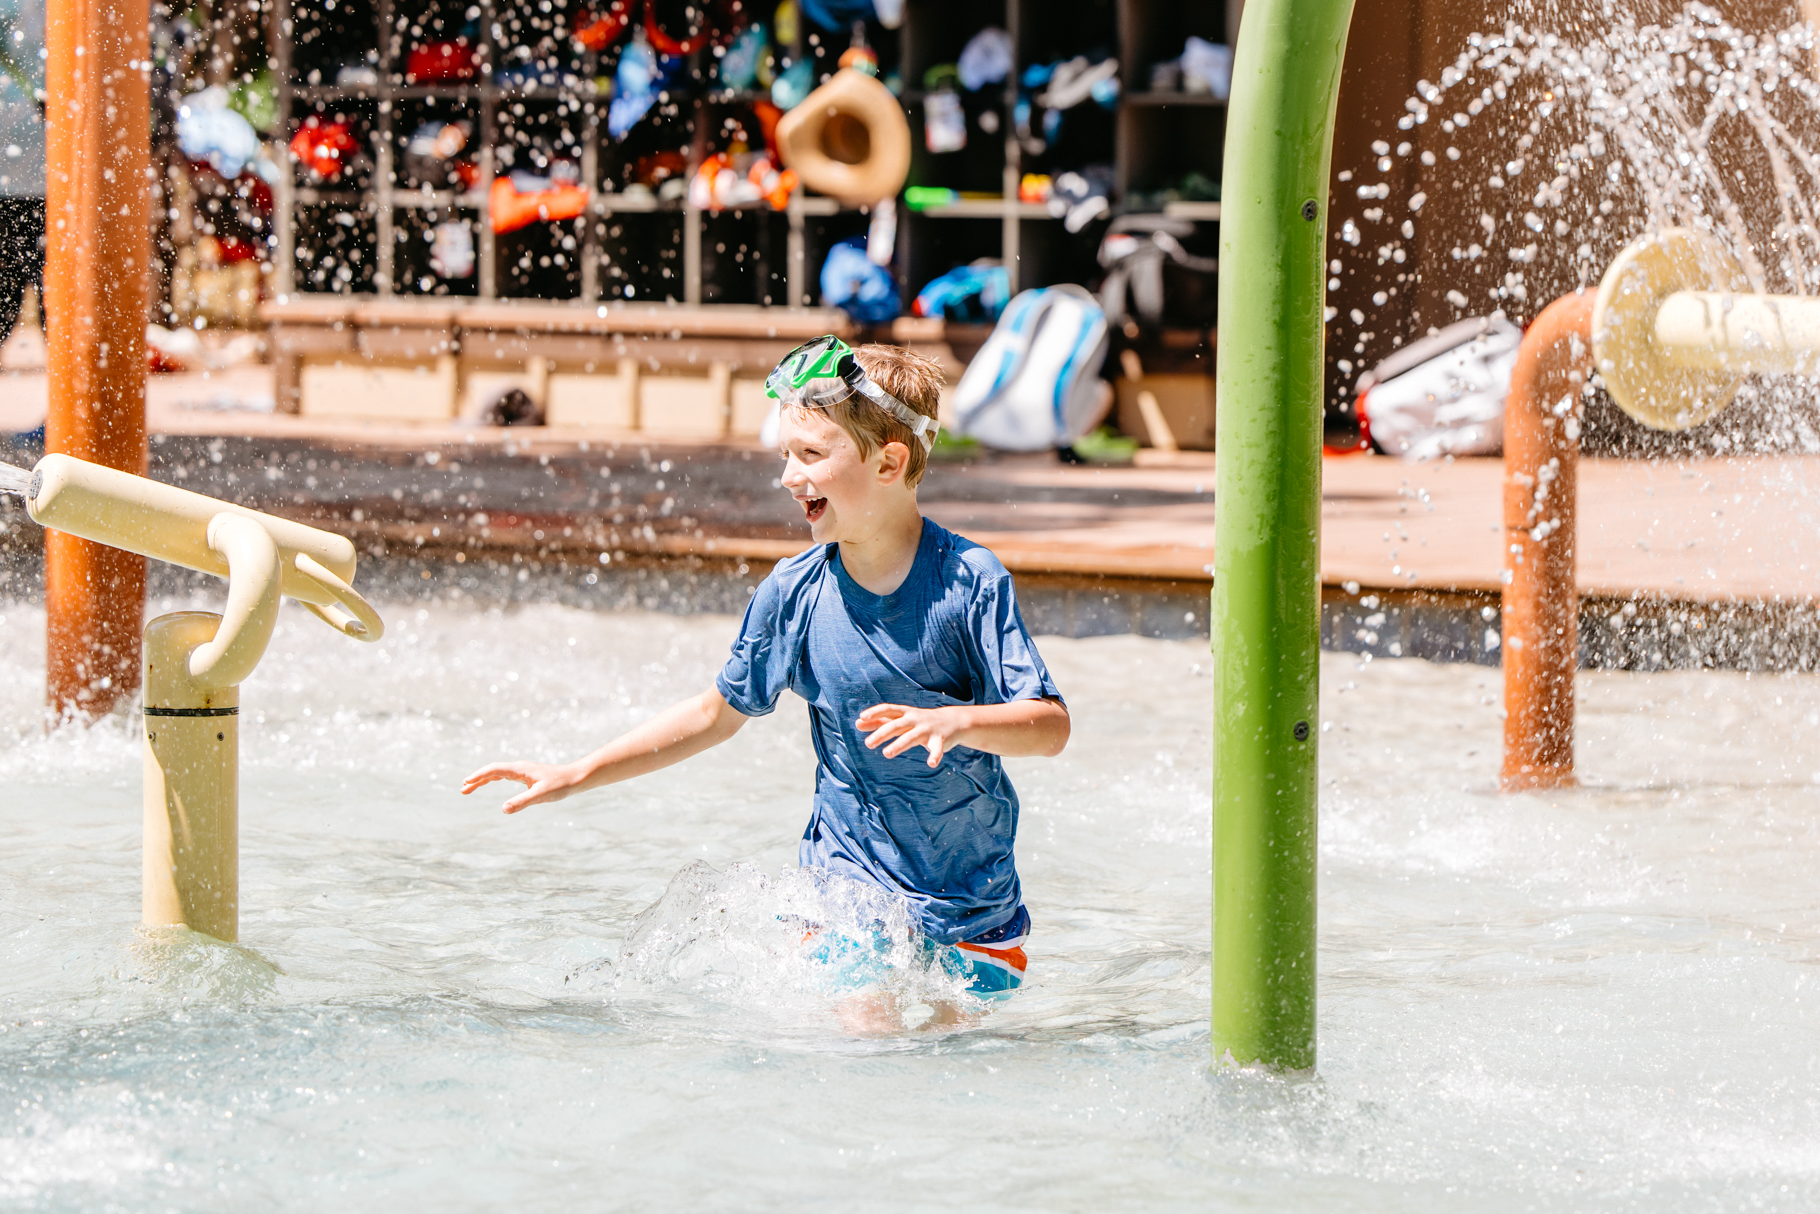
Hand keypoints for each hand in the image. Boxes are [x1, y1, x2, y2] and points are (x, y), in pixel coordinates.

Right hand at [460, 761, 580, 813]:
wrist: (575, 779)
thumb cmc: (560, 785)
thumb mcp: (541, 796)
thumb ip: (523, 802)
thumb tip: (504, 809)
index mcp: (520, 769)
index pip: (494, 770)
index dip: (479, 776)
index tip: (466, 783)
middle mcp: (519, 768)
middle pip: (492, 770)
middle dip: (477, 779)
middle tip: (463, 789)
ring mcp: (522, 771)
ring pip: (497, 773)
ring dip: (483, 779)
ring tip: (469, 788)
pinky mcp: (527, 776)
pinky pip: (505, 775)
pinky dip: (494, 779)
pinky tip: (491, 783)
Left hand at [856, 703, 962, 767]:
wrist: (953, 720)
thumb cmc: (919, 721)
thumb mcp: (900, 719)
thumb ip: (880, 721)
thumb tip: (857, 723)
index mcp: (905, 713)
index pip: (888, 710)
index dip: (875, 712)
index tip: (862, 717)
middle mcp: (915, 719)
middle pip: (897, 725)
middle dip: (882, 733)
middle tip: (868, 744)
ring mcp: (928, 729)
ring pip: (912, 737)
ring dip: (899, 744)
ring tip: (886, 754)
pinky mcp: (940, 740)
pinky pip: (937, 748)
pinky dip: (935, 756)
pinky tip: (931, 764)